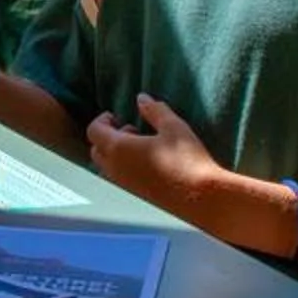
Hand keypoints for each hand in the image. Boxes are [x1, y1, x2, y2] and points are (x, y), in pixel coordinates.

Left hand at [86, 92, 224, 216]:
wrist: (203, 199)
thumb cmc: (187, 160)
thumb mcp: (173, 127)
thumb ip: (154, 110)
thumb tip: (142, 98)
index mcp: (118, 149)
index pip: (94, 131)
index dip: (102, 120)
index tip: (116, 115)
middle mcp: (115, 169)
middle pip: (97, 150)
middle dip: (108, 137)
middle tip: (131, 130)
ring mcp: (125, 186)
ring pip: (107, 167)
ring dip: (116, 154)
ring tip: (143, 146)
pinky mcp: (137, 198)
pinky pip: (120, 180)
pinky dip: (125, 168)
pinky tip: (150, 164)